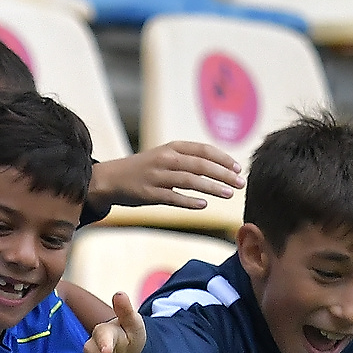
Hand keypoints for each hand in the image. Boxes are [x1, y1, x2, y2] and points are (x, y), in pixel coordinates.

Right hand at [94, 139, 242, 211]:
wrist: (112, 178)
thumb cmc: (145, 168)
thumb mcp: (166, 156)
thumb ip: (189, 159)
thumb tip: (219, 167)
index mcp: (172, 147)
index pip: (204, 150)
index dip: (223, 159)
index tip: (238, 168)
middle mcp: (166, 159)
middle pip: (201, 165)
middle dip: (223, 174)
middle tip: (240, 183)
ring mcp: (157, 176)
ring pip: (190, 181)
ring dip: (212, 187)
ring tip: (228, 194)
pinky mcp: (150, 194)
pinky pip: (173, 198)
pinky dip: (189, 202)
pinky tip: (204, 205)